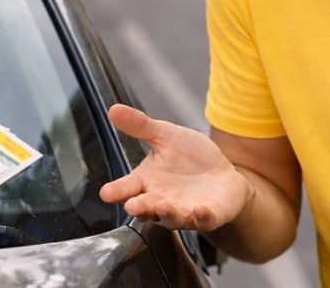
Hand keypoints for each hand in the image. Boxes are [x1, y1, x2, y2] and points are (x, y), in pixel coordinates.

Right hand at [99, 104, 253, 230]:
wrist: (223, 174)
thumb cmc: (190, 158)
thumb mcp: (166, 136)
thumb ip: (141, 127)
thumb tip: (113, 109)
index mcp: (147, 182)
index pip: (128, 188)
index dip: (117, 191)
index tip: (106, 193)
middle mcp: (162, 201)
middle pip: (147, 208)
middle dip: (140, 207)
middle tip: (132, 206)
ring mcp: (184, 211)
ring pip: (172, 217)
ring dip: (167, 213)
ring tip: (163, 206)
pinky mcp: (208, 216)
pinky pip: (204, 219)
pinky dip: (202, 216)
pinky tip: (200, 209)